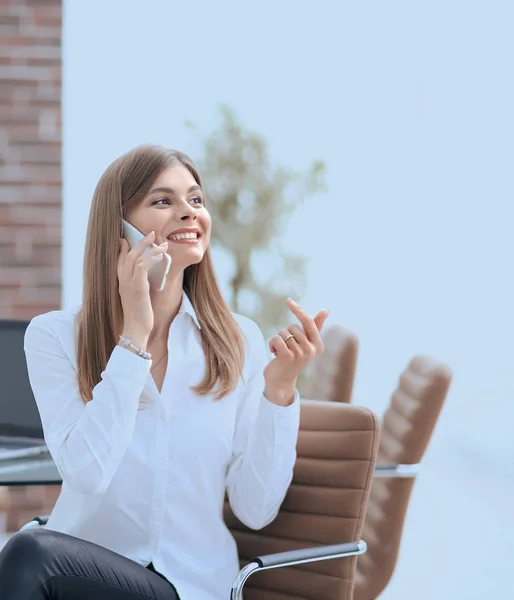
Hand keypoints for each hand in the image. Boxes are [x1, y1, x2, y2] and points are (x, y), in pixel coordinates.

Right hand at [117, 231, 167, 347]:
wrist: (135, 330)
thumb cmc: (138, 317)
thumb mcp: (137, 298)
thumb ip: (139, 286)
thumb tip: (146, 280)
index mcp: (121, 283)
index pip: (119, 260)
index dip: (123, 248)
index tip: (127, 239)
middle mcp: (123, 281)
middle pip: (127, 254)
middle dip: (139, 242)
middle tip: (151, 233)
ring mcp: (129, 284)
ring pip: (135, 257)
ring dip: (149, 246)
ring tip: (161, 241)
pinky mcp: (139, 287)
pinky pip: (143, 266)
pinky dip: (151, 258)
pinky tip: (161, 255)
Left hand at [264, 298, 328, 405]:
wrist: (281, 382)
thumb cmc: (293, 359)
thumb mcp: (305, 343)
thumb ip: (315, 327)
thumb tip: (326, 310)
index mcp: (318, 345)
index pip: (308, 321)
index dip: (298, 310)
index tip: (288, 300)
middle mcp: (312, 350)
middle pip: (293, 327)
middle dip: (286, 334)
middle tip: (287, 348)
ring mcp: (301, 354)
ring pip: (283, 333)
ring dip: (278, 340)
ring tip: (280, 352)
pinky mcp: (288, 357)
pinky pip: (277, 338)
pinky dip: (271, 344)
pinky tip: (274, 354)